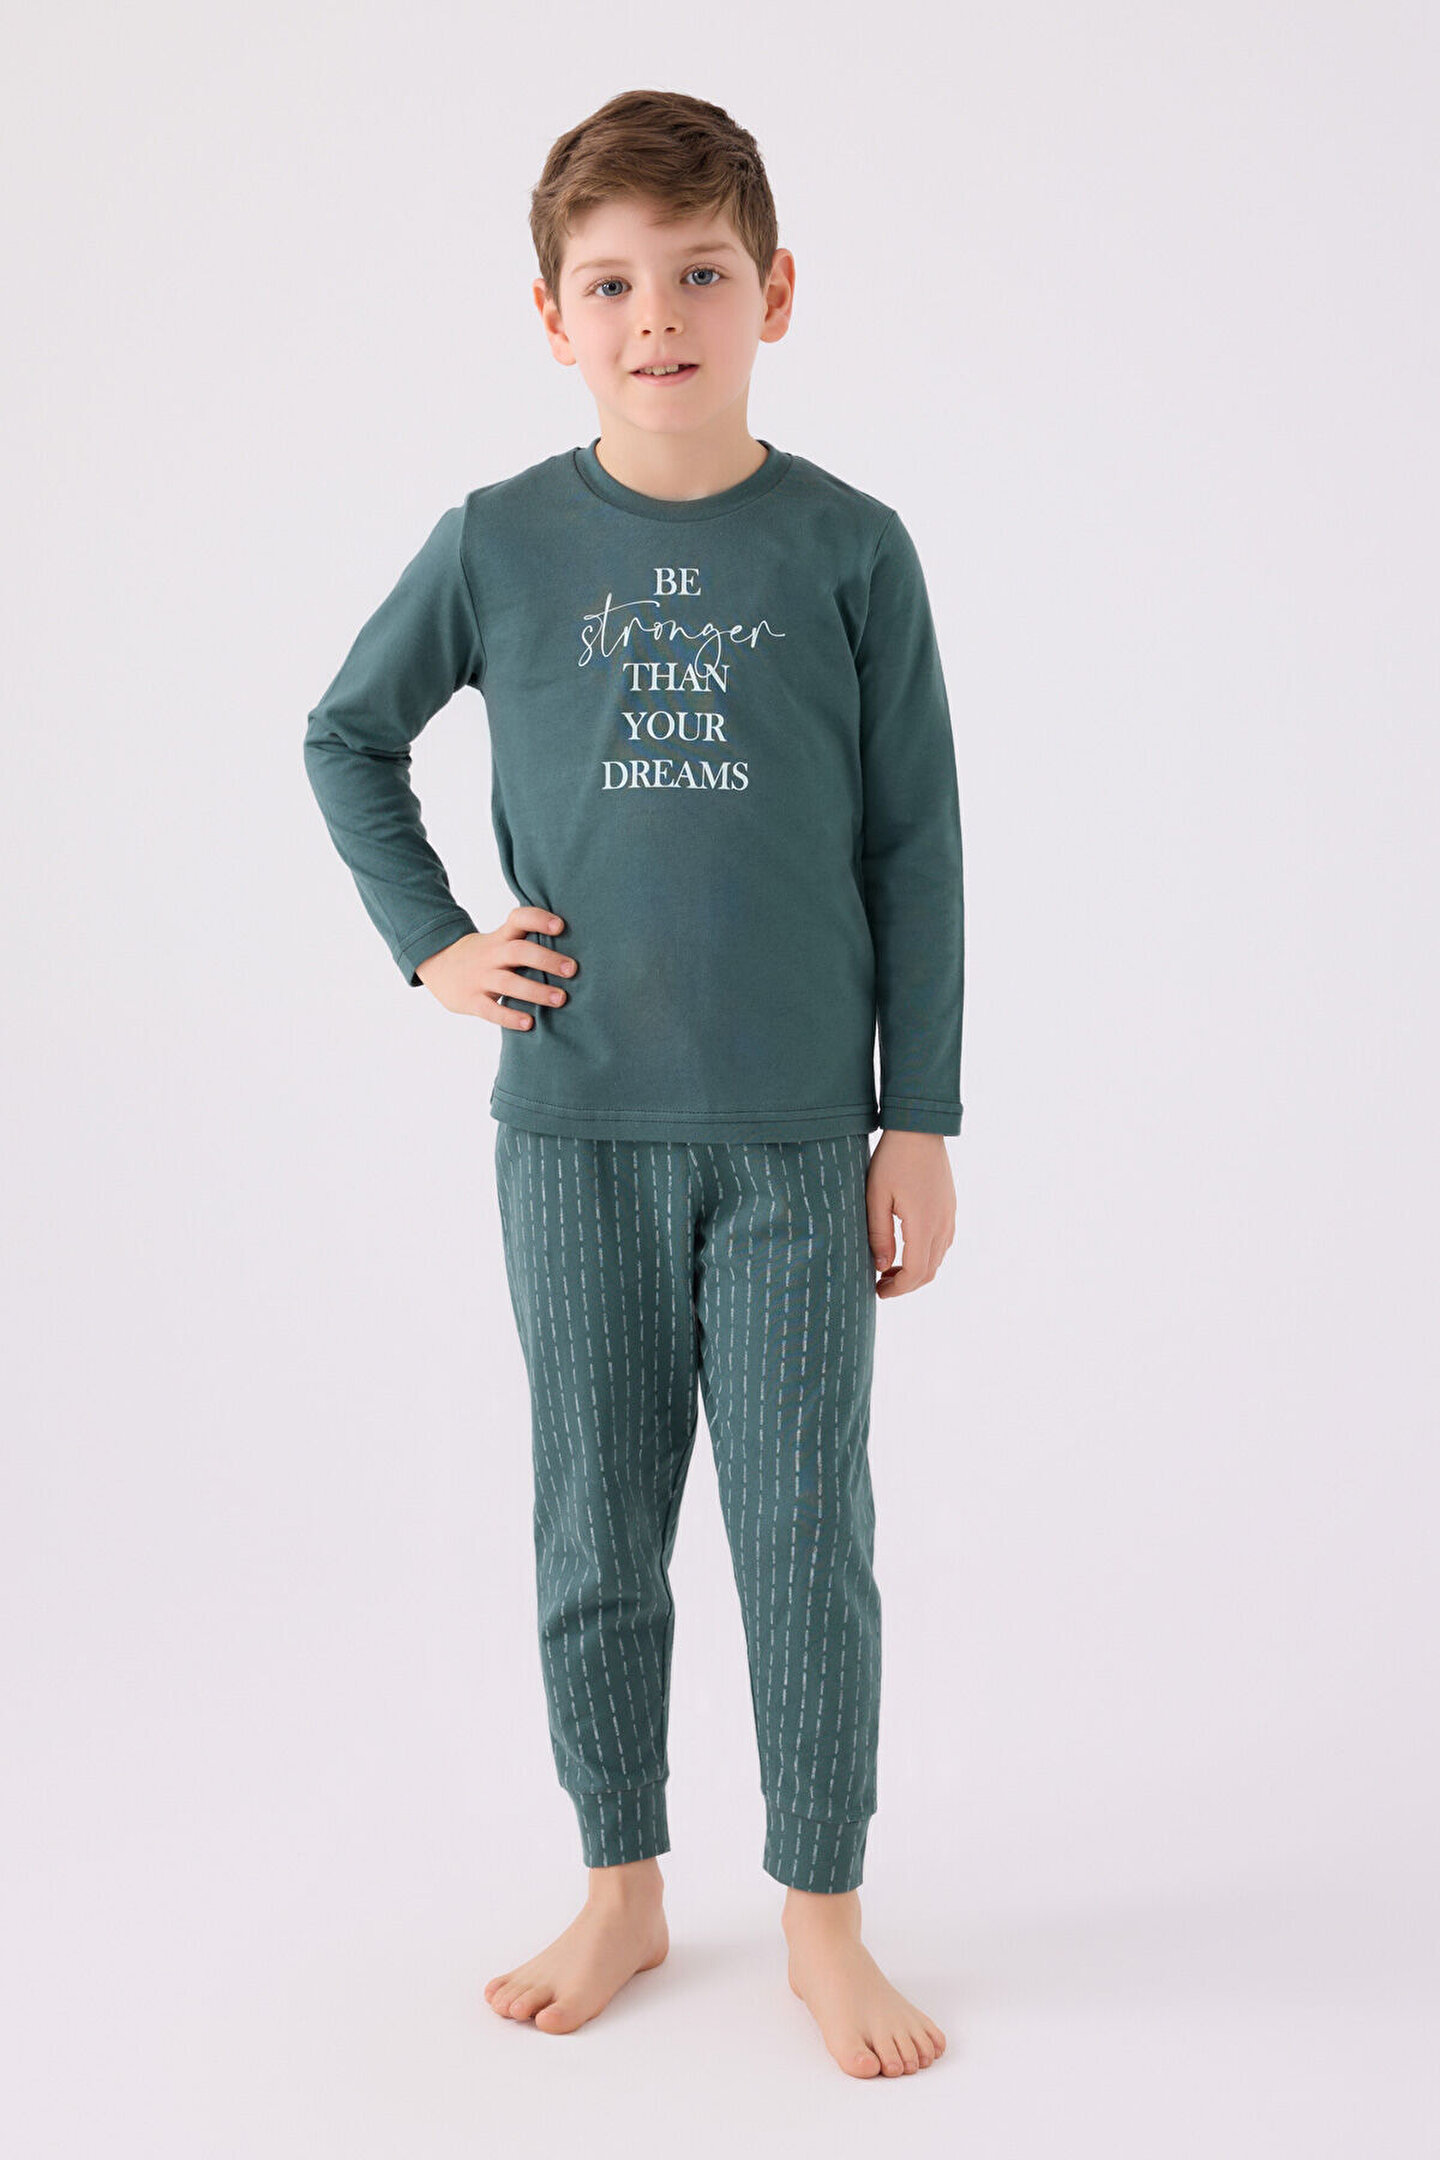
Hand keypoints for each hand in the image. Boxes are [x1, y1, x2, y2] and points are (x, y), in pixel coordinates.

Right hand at [414, 905, 575, 1025]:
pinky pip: (491, 1010)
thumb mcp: (498, 941)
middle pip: (519, 951)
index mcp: (500, 937)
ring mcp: (480, 978)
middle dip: (546, 959)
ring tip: (561, 999)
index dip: (538, 919)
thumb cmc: (484, 955)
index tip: (561, 926)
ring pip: (509, 982)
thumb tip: (575, 946)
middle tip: (572, 969)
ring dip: (536, 991)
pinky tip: (529, 1023)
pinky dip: (510, 1017)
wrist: (436, 965)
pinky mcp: (471, 1001)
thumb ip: (526, 941)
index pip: (519, 919)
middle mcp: (492, 955)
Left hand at [866, 1130, 955, 1297]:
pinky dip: (926, 1255)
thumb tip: (882, 1267)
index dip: (898, 1289)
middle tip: (880, 1284)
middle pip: (929, 1271)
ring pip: (937, 1259)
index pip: (917, 1272)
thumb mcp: (876, 1197)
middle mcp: (942, 1223)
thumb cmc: (892, 1160)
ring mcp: (949, 1216)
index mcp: (923, 1223)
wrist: (919, 1130)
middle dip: (905, 1284)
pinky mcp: (950, 1208)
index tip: (878, 1291)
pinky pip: (942, 1243)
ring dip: (916, 1270)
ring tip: (888, 1268)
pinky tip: (905, 1248)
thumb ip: (879, 1235)